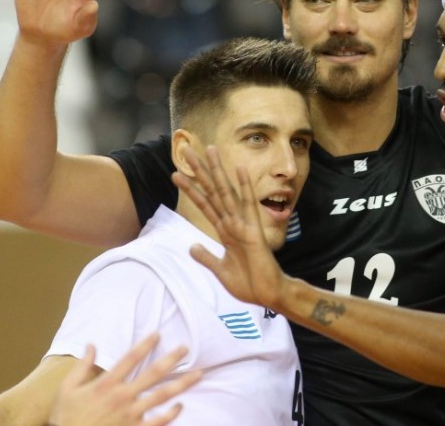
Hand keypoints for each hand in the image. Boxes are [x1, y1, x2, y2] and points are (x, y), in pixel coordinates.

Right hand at [49, 333, 200, 425]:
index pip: (130, 358)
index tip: (158, 334)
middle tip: (185, 348)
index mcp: (106, 384)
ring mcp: (131, 414)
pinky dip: (171, 414)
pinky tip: (181, 405)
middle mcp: (122, 396)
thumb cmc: (66, 417)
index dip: (145, 344)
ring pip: (162, 396)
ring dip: (182, 384)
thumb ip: (82, 366)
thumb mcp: (67, 389)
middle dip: (171, 359)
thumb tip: (91, 344)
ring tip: (199, 374)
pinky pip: (158, 422)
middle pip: (152, 374)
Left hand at [172, 146, 286, 308]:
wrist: (268, 294)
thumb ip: (207, 257)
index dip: (191, 188)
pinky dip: (244, 186)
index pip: (205, 204)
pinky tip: (239, 169)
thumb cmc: (248, 283)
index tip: (176, 173)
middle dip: (199, 171)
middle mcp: (233, 222)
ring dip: (217, 171)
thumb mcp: (220, 270)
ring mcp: (243, 224)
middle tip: (187, 150)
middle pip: (212, 191)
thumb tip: (192, 247)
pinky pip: (248, 204)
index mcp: (225, 231)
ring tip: (208, 150)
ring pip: (226, 192)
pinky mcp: (254, 230)